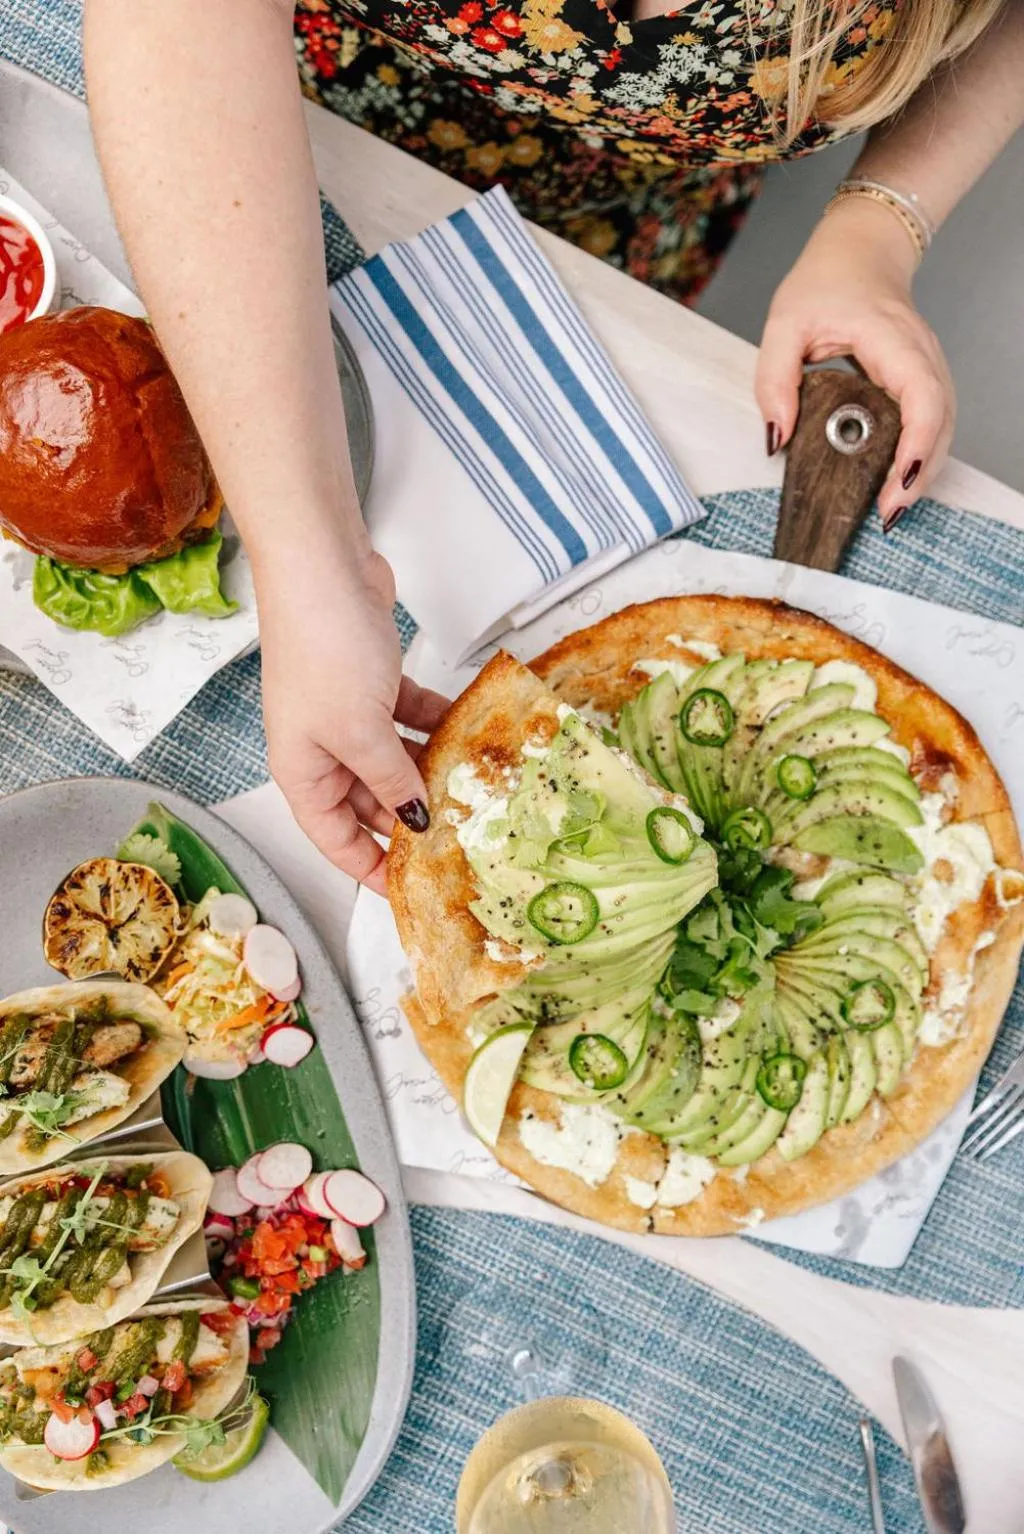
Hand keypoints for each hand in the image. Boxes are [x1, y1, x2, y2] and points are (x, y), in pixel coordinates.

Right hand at [256, 542, 448, 894]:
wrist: (324, 565)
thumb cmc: (323, 648)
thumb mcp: (361, 731)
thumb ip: (392, 779)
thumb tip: (418, 818)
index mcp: (303, 771)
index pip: (335, 839)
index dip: (371, 868)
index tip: (412, 890)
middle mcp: (322, 747)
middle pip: (370, 802)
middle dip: (413, 818)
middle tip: (463, 839)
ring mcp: (350, 712)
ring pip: (396, 760)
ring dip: (432, 772)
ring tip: (478, 792)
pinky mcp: (374, 680)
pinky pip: (410, 719)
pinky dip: (437, 727)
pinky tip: (469, 735)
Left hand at [755, 196, 954, 529]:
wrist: (858, 252)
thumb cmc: (825, 282)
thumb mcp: (783, 325)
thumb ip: (774, 380)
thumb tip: (777, 437)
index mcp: (891, 338)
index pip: (921, 395)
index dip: (917, 442)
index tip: (899, 480)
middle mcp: (920, 354)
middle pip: (940, 421)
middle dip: (919, 472)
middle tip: (889, 513)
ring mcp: (927, 365)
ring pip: (942, 426)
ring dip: (923, 469)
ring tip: (893, 508)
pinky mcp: (922, 378)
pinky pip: (932, 421)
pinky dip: (920, 454)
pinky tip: (898, 481)